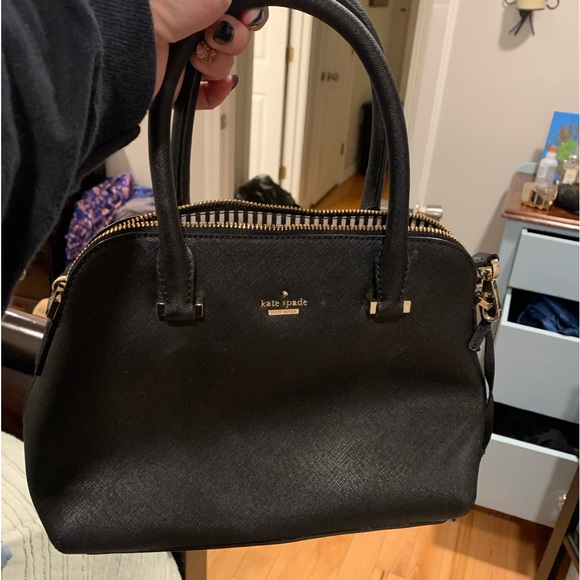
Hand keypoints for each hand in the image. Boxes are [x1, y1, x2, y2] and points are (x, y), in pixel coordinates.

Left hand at [149, 0, 268, 107]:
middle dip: (231, 38)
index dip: (242, 13)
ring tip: (198, 58)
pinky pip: (207, 94)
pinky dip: (216, 91)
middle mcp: (182, 24)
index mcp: (184, 3)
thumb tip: (243, 6)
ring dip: (217, 63)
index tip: (247, 15)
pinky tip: (217, 84)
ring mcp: (178, 54)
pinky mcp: (174, 84)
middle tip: (216, 35)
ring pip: (220, 64)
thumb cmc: (145, 12)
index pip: (228, 8)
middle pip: (229, 35)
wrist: (120, 50)